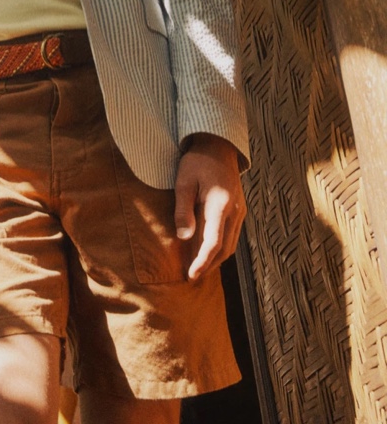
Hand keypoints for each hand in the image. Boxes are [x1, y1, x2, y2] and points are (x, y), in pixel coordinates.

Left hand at [174, 133, 245, 280]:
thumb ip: (183, 210)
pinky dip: (221, 247)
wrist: (218, 147)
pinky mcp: (239, 209)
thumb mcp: (184, 182)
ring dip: (216, 258)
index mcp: (220, 204)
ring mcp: (240, 211)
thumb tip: (183, 238)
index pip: (213, 242)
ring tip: (198, 268)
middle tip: (192, 277)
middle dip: (209, 265)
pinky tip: (207, 250)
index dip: (202, 261)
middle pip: (225, 248)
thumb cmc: (197, 162)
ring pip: (231, 244)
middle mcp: (235, 211)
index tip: (191, 275)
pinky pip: (232, 235)